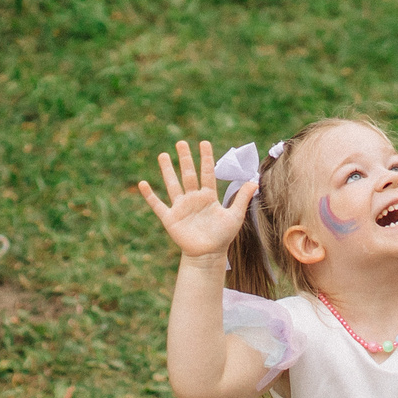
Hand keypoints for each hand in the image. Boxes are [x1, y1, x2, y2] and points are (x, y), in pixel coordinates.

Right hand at [138, 140, 255, 259]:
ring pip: (172, 184)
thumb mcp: (235, 216)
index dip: (205, 158)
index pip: (206, 173)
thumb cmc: (222, 236)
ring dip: (167, 170)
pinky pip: (158, 205)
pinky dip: (149, 195)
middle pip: (188, 174)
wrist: (208, 255)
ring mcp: (181, 207)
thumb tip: (255, 181)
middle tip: (181, 142)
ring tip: (163, 155)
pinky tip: (142, 184)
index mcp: (208, 196)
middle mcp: (193, 198)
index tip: (204, 143)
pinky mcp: (170, 218)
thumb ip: (242, 198)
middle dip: (184, 158)